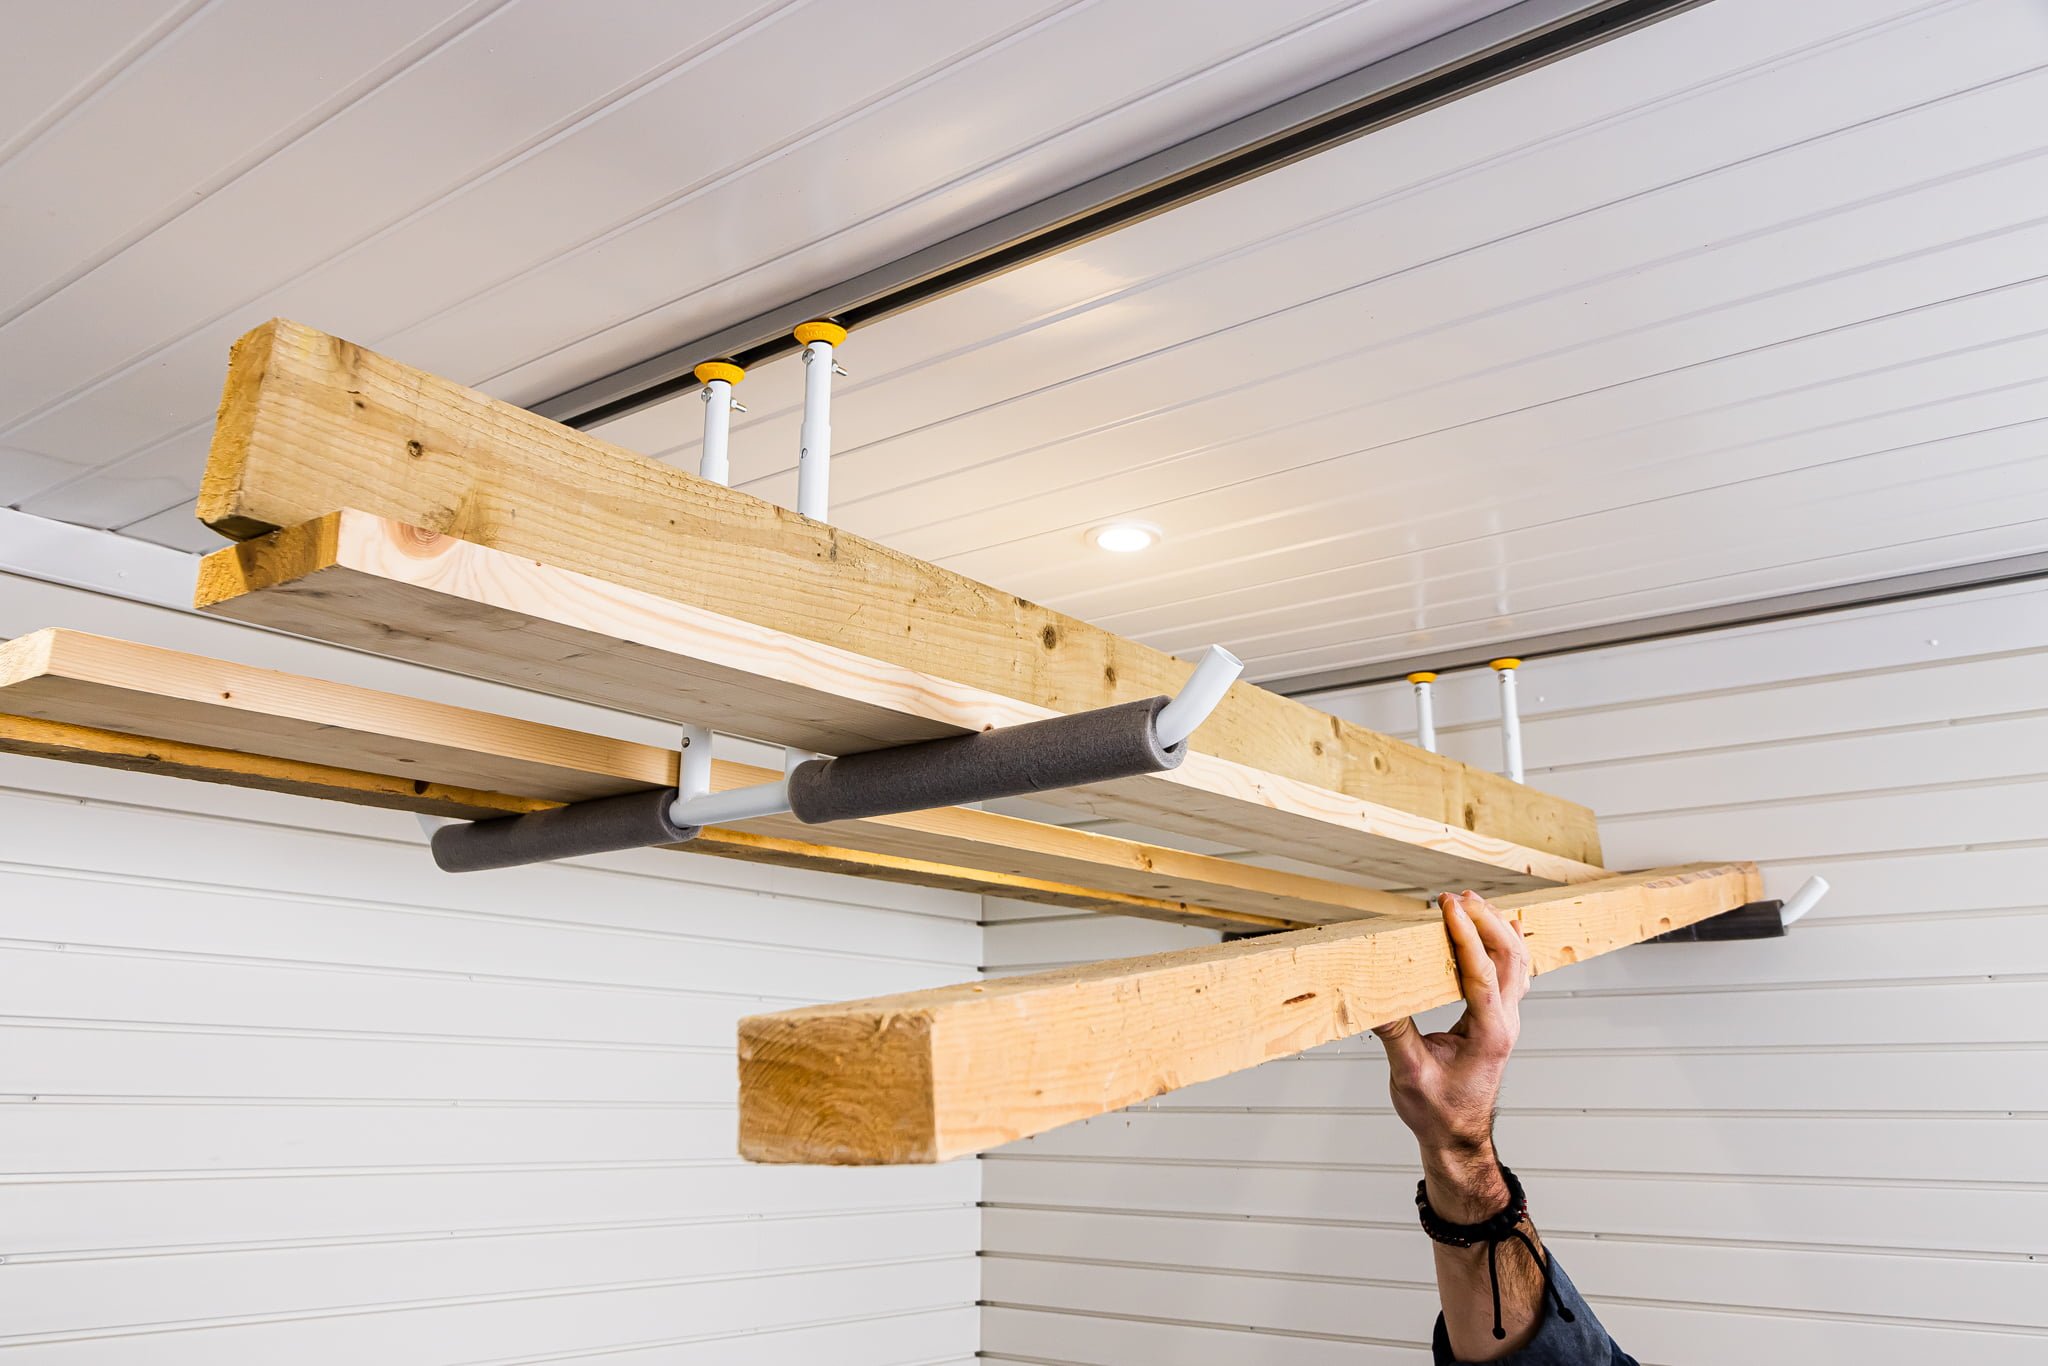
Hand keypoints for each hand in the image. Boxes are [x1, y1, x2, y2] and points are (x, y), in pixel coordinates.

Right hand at [1373, 890, 1531, 1219]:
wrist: (1458, 1138)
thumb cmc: (1438, 1113)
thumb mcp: (1408, 1074)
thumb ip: (1394, 1033)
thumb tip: (1371, 998)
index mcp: (1489, 1035)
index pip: (1481, 972)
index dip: (1465, 935)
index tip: (1448, 906)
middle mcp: (1505, 1024)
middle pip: (1508, 958)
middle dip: (1485, 921)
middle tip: (1458, 897)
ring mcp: (1506, 1022)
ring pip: (1515, 963)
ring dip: (1496, 929)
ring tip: (1473, 903)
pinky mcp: (1499, 1022)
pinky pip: (1512, 974)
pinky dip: (1506, 946)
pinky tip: (1503, 929)